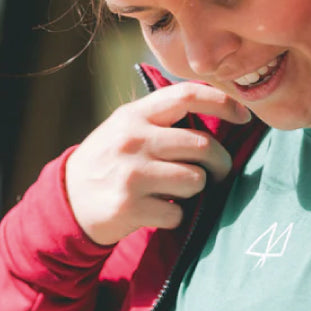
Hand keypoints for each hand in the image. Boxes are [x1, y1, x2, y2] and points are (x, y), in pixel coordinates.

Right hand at [65, 83, 251, 245]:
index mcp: (133, 116)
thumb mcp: (124, 129)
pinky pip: (177, 212)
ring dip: (194, 190)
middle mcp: (132, 140)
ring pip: (195, 181)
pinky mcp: (130, 207)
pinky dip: (173, 216)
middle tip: (216, 172)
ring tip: (174, 191)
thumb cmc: (106, 162)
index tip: (244, 115)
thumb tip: (217, 116)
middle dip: (219, 162)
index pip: (186, 95)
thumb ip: (161, 120)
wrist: (66, 201)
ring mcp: (131, 174)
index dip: (223, 102)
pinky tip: (155, 210)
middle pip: (202, 146)